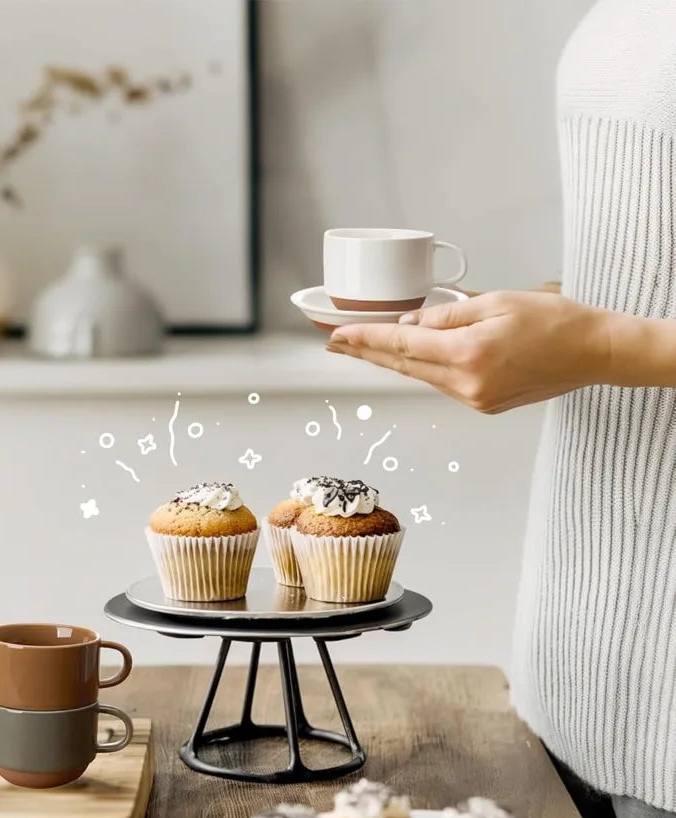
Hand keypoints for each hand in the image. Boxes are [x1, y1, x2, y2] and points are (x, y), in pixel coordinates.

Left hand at [326, 291, 612, 412]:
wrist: (594, 352)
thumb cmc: (556, 321)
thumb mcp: (497, 302)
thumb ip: (448, 316)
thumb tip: (410, 325)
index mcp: (468, 355)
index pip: (402, 346)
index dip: (366, 339)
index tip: (338, 334)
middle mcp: (467, 384)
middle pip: (404, 366)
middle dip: (367, 352)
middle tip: (335, 342)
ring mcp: (475, 399)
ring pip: (422, 376)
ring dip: (394, 360)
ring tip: (364, 345)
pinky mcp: (483, 404)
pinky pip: (443, 383)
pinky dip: (425, 367)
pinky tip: (411, 355)